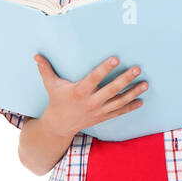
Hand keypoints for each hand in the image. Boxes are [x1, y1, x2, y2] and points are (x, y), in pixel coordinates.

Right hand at [33, 53, 147, 137]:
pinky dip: (130, 107)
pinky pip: (119, 112)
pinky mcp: (103, 117)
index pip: (94, 78)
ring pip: (119, 102)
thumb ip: (45, 69)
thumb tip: (36, 55)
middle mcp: (91, 102)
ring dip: (133, 93)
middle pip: (111, 90)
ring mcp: (98, 111)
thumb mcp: (51, 85)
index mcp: (79, 91)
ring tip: (145, 84)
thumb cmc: (57, 101)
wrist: (60, 125)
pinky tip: (141, 100)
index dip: (105, 69)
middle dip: (125, 79)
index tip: (116, 59)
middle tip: (137, 69)